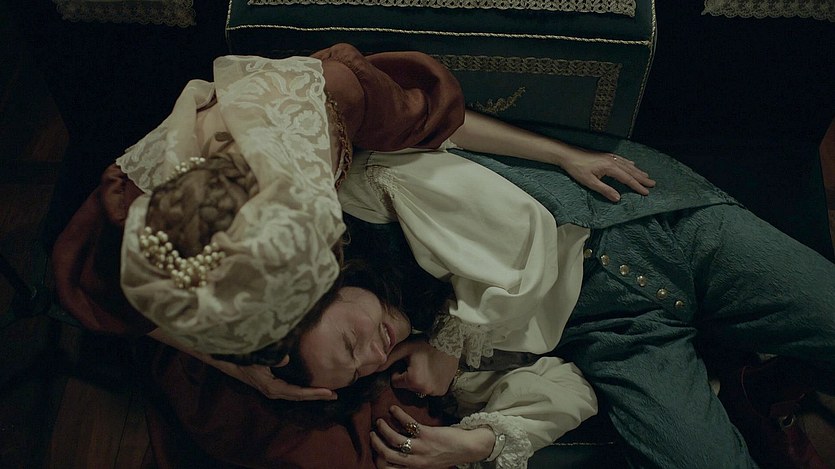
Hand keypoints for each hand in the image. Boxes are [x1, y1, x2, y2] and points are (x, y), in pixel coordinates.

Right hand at [213, 355, 337, 400]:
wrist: (226, 360)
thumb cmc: (243, 357)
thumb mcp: (257, 357)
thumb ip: (272, 358)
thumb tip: (286, 359)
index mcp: (272, 387)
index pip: (299, 393)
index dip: (315, 393)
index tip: (330, 393)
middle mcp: (273, 391)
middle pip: (300, 397)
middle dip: (317, 396)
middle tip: (335, 395)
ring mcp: (272, 389)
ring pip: (296, 394)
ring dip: (311, 394)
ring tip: (327, 392)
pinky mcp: (271, 384)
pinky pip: (290, 389)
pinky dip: (303, 390)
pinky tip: (310, 387)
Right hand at [371, 406, 493, 467]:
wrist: (468, 449)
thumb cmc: (448, 456)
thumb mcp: (429, 466)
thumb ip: (414, 463)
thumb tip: (399, 457)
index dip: (378, 459)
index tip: (374, 448)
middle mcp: (415, 461)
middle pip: (387, 454)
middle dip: (376, 443)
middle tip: (372, 433)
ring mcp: (421, 448)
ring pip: (394, 439)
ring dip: (384, 429)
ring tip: (380, 421)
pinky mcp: (427, 434)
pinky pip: (407, 423)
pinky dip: (398, 415)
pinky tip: (393, 409)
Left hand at [378, 337, 458, 396]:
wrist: (450, 341)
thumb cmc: (425, 343)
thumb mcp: (405, 349)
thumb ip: (388, 360)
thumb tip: (372, 369)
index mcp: (413, 381)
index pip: (395, 382)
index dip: (399, 371)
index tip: (407, 361)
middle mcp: (425, 390)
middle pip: (406, 387)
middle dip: (408, 376)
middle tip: (416, 363)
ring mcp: (435, 392)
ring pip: (417, 389)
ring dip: (418, 380)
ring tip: (425, 366)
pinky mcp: (442, 392)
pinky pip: (429, 390)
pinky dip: (429, 382)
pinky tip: (433, 371)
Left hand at [557, 147, 655, 201]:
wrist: (567, 155)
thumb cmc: (577, 168)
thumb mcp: (590, 182)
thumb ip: (605, 190)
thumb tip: (618, 198)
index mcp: (610, 168)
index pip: (627, 179)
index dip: (637, 186)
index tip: (646, 192)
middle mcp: (612, 161)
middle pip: (630, 171)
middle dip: (642, 178)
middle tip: (653, 184)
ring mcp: (609, 157)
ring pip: (627, 165)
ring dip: (638, 171)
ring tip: (646, 176)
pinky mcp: (605, 156)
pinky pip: (621, 160)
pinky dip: (629, 164)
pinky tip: (632, 165)